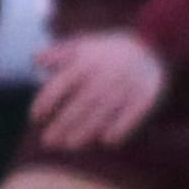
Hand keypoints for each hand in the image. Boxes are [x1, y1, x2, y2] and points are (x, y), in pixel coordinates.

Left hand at [30, 31, 167, 149]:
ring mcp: (125, 86)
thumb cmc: (107, 51)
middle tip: (48, 142)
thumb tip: (36, 60)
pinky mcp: (144, 96)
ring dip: (86, 130)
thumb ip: (59, 52)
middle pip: (81, 103)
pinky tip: (107, 141)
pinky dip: (120, 128)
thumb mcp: (83, 45)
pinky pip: (131, 115)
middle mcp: (105, 75)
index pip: (61, 84)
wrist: (153, 44)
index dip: (45, 102)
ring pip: (103, 112)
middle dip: (63, 124)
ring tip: (70, 145)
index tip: (35, 118)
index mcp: (86, 62)